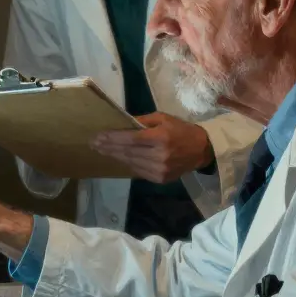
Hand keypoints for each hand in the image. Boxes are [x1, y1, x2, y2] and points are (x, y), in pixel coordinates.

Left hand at [91, 112, 213, 182]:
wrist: (202, 150)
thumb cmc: (181, 130)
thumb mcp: (163, 118)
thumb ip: (142, 120)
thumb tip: (122, 122)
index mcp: (161, 138)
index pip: (131, 139)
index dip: (113, 138)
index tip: (98, 136)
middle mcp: (160, 155)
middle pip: (128, 152)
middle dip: (109, 147)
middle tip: (94, 144)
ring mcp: (160, 169)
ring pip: (131, 163)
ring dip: (115, 156)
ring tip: (101, 150)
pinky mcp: (160, 179)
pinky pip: (138, 171)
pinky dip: (126, 164)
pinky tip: (117, 158)